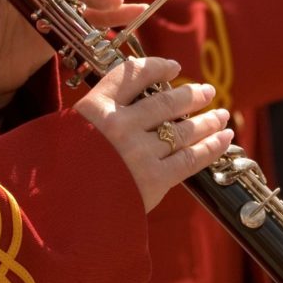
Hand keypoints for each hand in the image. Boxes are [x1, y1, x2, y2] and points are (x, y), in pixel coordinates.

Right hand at [72, 57, 234, 212]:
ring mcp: (138, 152)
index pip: (132, 75)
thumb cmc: (58, 175)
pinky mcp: (153, 179)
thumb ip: (96, 118)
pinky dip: (211, 147)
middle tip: (207, 92)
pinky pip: (190, 159)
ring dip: (207, 121)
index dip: (158, 67)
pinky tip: (224, 138)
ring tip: (221, 115)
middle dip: (191, 95)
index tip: (174, 68)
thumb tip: (130, 106)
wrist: (57, 215)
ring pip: (183, 129)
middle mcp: (119, 125)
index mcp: (94, 108)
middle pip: (165, 101)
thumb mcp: (67, 134)